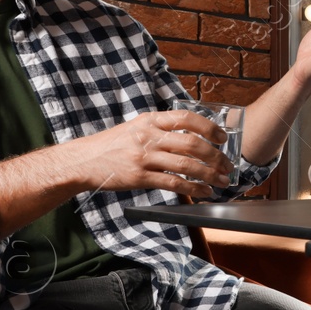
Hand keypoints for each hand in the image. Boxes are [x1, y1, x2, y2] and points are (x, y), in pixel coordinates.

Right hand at [72, 111, 233, 197]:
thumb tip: (193, 135)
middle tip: (227, 165)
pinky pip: (174, 183)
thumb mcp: (136, 127)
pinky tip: (204, 191)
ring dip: (210, 174)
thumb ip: (161, 129)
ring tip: (222, 180)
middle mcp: (149, 137)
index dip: (209, 127)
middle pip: (192, 144)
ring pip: (187, 165)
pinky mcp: (140, 177)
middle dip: (215, 156)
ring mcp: (145, 157)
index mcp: (151, 120)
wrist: (83, 161)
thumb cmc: (112, 144)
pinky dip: (194, 188)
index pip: (187, 118)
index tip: (222, 138)